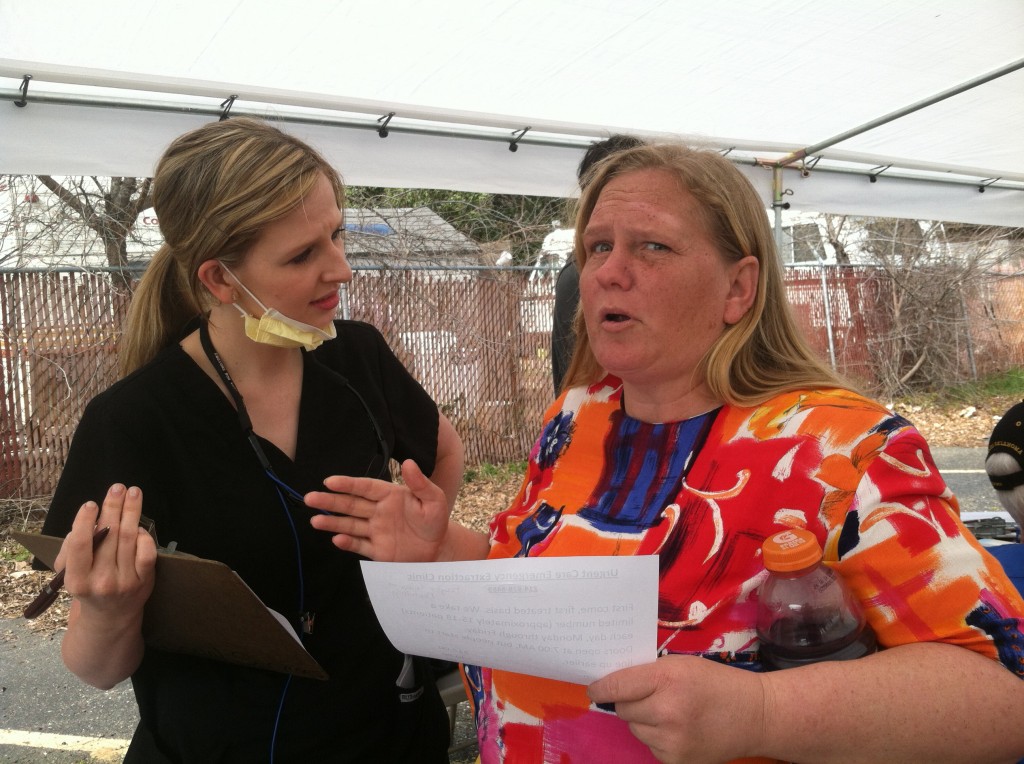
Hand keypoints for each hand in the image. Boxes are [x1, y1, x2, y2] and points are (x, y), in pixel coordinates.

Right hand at [57, 483, 156, 619]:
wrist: (110, 618)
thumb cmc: (88, 588)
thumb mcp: (70, 575)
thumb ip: (72, 551)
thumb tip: (83, 524)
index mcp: (77, 580)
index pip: (81, 546)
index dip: (85, 522)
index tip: (90, 504)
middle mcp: (102, 581)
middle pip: (109, 536)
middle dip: (113, 508)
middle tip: (117, 488)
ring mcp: (126, 581)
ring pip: (129, 539)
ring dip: (132, 512)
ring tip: (133, 493)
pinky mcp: (145, 580)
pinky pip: (147, 552)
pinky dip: (145, 536)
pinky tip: (140, 525)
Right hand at [306, 459, 450, 560]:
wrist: (440, 549)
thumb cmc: (436, 520)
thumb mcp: (434, 499)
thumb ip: (420, 483)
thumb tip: (409, 462)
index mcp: (390, 496)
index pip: (365, 487)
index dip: (348, 484)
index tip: (329, 481)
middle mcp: (379, 512)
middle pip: (351, 504)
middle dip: (330, 501)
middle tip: (310, 498)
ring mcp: (376, 531)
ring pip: (350, 525)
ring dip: (333, 522)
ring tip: (315, 521)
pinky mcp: (378, 550)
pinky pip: (360, 546)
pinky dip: (348, 543)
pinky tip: (336, 539)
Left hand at [587, 655, 765, 763]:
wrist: (755, 716)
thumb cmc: (716, 683)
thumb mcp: (682, 665)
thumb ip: (648, 672)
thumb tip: (613, 684)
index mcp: (667, 678)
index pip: (618, 686)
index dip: (602, 687)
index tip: (593, 688)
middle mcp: (667, 711)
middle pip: (623, 709)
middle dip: (629, 701)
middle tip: (651, 696)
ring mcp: (671, 740)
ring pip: (634, 728)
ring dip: (643, 720)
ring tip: (669, 712)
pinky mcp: (676, 760)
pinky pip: (650, 745)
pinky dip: (657, 737)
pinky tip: (678, 729)